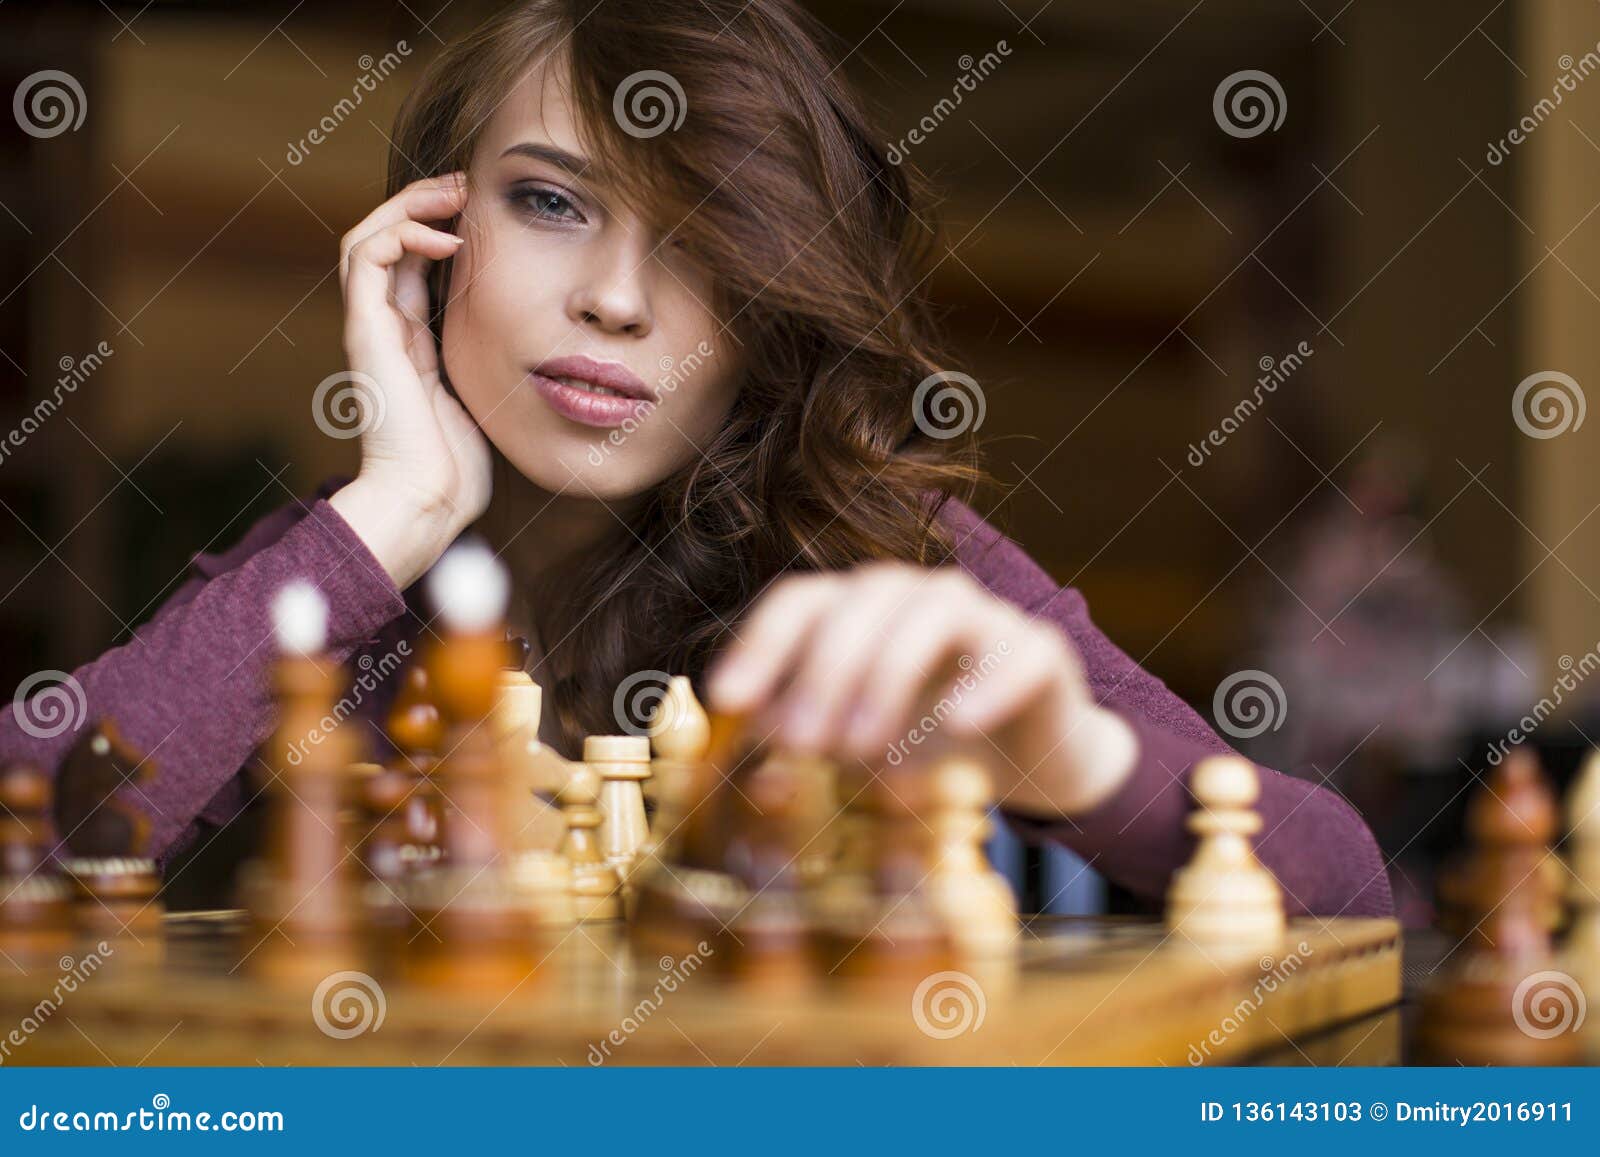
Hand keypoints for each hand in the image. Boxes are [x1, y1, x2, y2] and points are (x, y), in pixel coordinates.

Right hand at [328, 172, 492, 588]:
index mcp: (411, 342)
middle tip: (469, 183)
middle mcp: (384, 328)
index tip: (486, 210)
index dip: (442, 226)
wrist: (427, 500)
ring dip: (409, 204)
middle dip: (423, 202)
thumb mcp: (486, 399)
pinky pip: (365, 256)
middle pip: (384, 238)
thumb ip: (493, 365)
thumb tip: (538, 346)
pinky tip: (447, 237)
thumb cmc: (459, 468)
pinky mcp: (364, 330)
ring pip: (365, 235)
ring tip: (455, 193)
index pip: (412, 263)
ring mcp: (369, 327)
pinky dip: (402, 232)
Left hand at [706, 562, 1138, 817]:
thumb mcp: (854, 745)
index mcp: (857, 607)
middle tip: (801, 745)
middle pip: (861, 604)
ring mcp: (983, 614)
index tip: (729, 701)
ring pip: (932, 615)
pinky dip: (986, 683)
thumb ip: (806, 747)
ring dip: (889, 677)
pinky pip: (1015, 652)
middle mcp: (915, 595)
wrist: (1025, 752)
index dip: (760, 646)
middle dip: (823, 673)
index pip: (800, 602)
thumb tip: (756, 782)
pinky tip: (959, 723)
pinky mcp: (1039, 649)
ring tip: (863, 748)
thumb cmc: (922, 737)